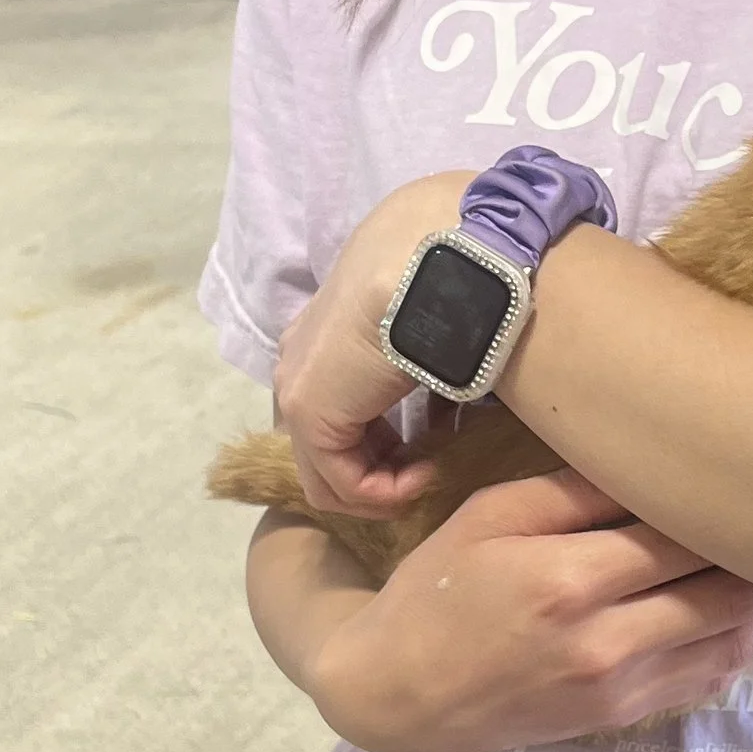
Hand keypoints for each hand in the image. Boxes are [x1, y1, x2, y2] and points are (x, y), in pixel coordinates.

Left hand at [274, 171, 473, 515]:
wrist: (445, 259)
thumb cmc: (454, 278)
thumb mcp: (434, 320)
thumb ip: (425, 352)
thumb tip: (454, 383)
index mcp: (325, 333)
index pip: (339, 407)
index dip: (385, 440)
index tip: (435, 441)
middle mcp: (300, 359)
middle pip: (327, 444)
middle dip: (380, 467)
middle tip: (431, 466)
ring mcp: (298, 385)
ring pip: (329, 472)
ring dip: (384, 486)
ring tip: (431, 472)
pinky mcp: (310, 410)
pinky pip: (341, 482)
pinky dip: (386, 492)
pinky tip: (427, 473)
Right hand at [305, 470, 752, 751]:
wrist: (397, 693)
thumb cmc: (437, 590)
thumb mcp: (491, 517)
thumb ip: (576, 491)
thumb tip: (659, 460)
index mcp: (569, 578)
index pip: (683, 534)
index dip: (733, 503)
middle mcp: (606, 640)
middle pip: (724, 590)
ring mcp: (621, 687)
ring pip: (732, 641)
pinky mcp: (623, 716)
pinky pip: (708, 677)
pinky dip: (746, 641)